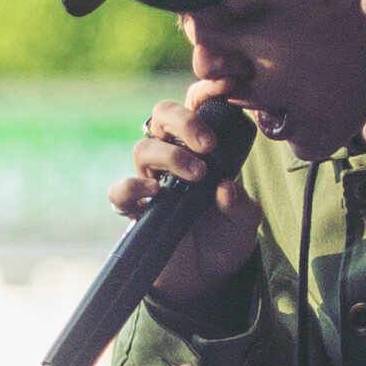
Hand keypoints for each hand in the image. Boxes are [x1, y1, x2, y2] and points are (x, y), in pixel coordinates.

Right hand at [108, 83, 260, 304]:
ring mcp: (152, 181)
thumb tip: (224, 188)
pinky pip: (121, 192)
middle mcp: (172, 156)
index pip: (196, 106)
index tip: (225, 88)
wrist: (209, 277)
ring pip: (143, 148)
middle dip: (183, 120)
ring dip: (169, 156)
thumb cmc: (226, 236)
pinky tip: (155, 193)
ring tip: (197, 175)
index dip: (205, 91)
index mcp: (201, 146)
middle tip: (208, 145)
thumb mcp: (245, 219)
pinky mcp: (136, 210)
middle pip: (162, 115)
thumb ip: (239, 203)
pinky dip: (133, 188)